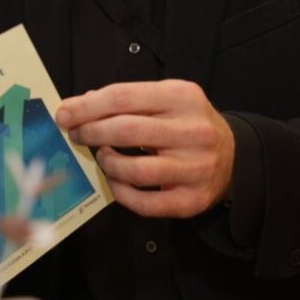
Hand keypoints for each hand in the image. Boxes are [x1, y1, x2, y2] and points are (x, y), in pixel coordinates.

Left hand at [57, 79, 233, 217]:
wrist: (234, 157)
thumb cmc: (188, 123)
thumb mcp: (166, 99)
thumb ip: (127, 99)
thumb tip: (81, 106)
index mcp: (183, 97)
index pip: (123, 97)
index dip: (87, 106)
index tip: (65, 113)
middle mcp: (194, 131)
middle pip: (127, 130)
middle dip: (91, 133)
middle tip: (76, 135)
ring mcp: (196, 168)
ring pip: (136, 170)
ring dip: (108, 164)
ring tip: (102, 157)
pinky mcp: (193, 199)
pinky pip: (146, 203)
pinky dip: (122, 193)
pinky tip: (116, 181)